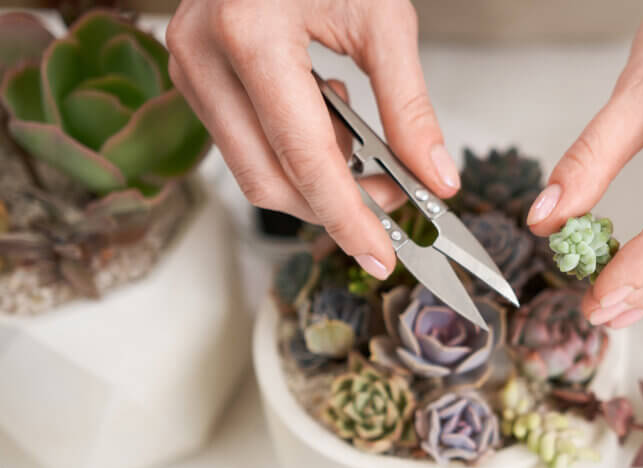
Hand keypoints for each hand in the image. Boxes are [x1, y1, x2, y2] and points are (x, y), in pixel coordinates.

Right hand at [167, 0, 459, 278]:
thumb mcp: (383, 18)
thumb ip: (411, 107)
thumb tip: (438, 180)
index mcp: (251, 34)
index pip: (304, 157)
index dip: (346, 217)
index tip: (381, 255)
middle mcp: (203, 55)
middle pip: (269, 181)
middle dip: (334, 209)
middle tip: (392, 206)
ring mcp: (189, 67)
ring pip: (252, 170)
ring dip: (316, 183)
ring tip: (368, 157)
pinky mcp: (194, 75)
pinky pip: (245, 143)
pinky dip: (295, 153)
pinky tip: (330, 122)